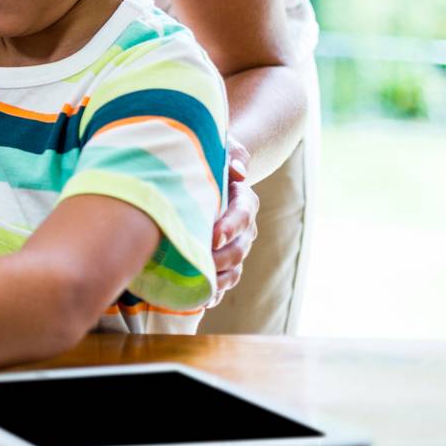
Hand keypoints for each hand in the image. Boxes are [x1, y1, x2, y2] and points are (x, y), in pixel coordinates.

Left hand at [209, 141, 259, 307]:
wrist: (206, 175)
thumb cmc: (211, 158)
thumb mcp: (222, 146)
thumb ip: (233, 153)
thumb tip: (238, 170)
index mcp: (244, 199)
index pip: (243, 214)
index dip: (230, 226)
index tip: (213, 236)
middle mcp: (244, 226)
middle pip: (240, 248)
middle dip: (222, 259)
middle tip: (200, 265)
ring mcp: (236, 245)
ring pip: (235, 268)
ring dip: (220, 280)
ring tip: (201, 288)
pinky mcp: (223, 259)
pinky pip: (225, 280)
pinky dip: (215, 291)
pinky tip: (200, 299)